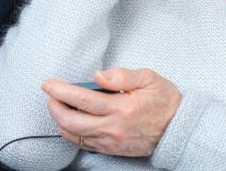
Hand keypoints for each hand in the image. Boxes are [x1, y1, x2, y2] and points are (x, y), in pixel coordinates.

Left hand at [41, 67, 181, 156]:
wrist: (178, 128)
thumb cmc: (163, 99)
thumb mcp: (148, 78)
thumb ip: (121, 75)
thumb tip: (97, 76)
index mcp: (122, 108)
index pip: (82, 100)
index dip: (60, 91)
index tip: (48, 84)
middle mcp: (114, 128)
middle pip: (71, 121)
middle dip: (54, 106)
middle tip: (50, 94)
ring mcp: (111, 141)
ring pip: (74, 135)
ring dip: (59, 119)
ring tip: (58, 104)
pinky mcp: (111, 149)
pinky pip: (83, 144)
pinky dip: (70, 133)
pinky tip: (70, 120)